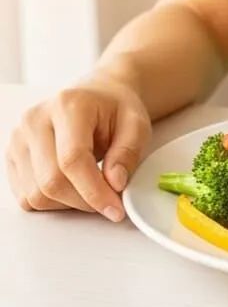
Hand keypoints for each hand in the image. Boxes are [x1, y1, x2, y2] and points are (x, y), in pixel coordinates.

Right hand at [4, 78, 150, 220]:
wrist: (96, 97)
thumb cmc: (115, 109)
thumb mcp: (136, 124)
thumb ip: (128, 153)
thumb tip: (115, 184)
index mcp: (68, 106)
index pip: (72, 159)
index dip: (94, 191)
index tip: (116, 209)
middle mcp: (35, 120)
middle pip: (51, 181)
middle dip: (85, 201)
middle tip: (110, 202)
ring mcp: (18, 139)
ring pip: (36, 194)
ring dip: (69, 204)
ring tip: (93, 190)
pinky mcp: (12, 156)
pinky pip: (26, 197)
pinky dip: (53, 202)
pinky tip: (74, 187)